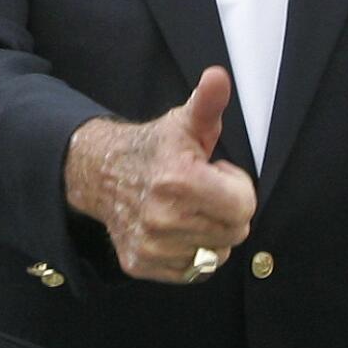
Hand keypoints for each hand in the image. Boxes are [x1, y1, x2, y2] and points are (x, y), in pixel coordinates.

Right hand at [62, 66, 256, 283]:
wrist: (103, 173)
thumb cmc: (156, 147)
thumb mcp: (185, 122)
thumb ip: (209, 102)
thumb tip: (218, 76)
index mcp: (179, 181)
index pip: (244, 207)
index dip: (237, 188)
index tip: (216, 173)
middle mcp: (163, 219)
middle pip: (235, 232)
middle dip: (227, 210)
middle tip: (203, 191)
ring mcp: (151, 246)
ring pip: (216, 254)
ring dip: (211, 233)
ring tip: (189, 208)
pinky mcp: (141, 264)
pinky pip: (193, 270)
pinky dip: (192, 251)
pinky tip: (177, 228)